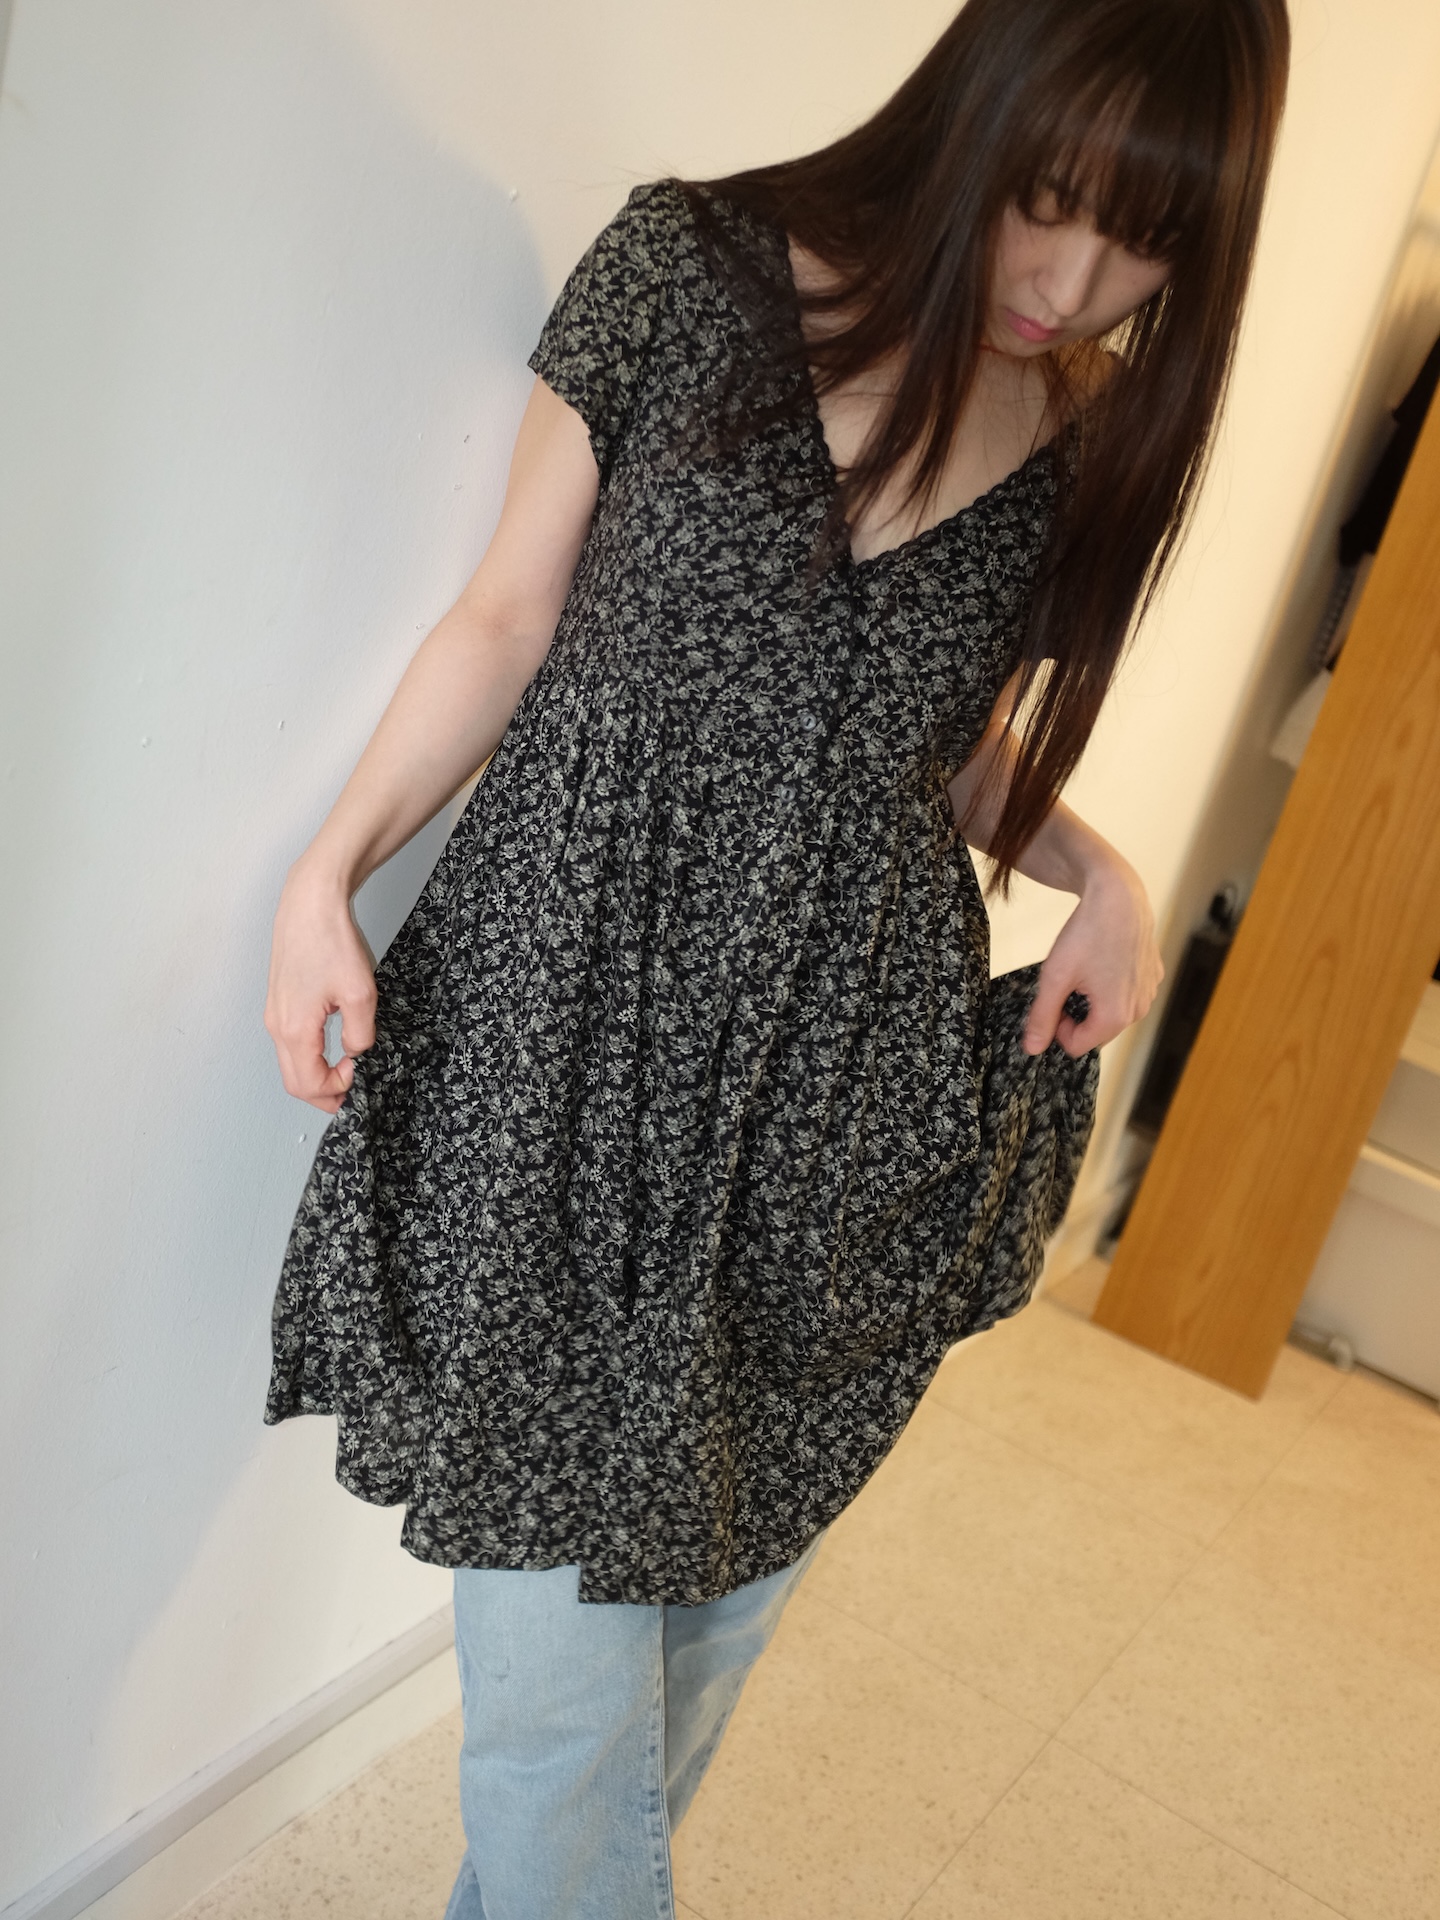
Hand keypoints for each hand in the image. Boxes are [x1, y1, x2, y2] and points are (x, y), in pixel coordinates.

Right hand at [264, 863, 376, 1112]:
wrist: (310, 903)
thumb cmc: (331, 942)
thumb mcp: (361, 993)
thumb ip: (360, 1034)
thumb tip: (355, 1052)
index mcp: (294, 1029)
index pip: (308, 1085)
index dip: (336, 1090)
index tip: (360, 1073)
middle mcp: (277, 1026)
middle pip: (293, 1081)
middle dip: (322, 1093)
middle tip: (351, 1089)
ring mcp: (274, 1013)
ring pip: (290, 1063)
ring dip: (315, 1074)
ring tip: (345, 1069)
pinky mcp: (279, 1002)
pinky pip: (289, 1043)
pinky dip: (308, 1055)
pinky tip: (331, 1045)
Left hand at [1023, 855, 1163, 1057]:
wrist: (1118, 896)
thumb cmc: (1086, 934)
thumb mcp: (1055, 977)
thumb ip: (1043, 1017)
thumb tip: (1033, 1049)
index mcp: (1115, 1017)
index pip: (1077, 1046)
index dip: (1058, 1025)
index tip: (1055, 997)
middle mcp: (1139, 1010)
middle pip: (1096, 1031)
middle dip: (1077, 1014)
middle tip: (1068, 981)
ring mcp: (1149, 992)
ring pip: (1111, 1013)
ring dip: (1093, 1000)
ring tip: (1086, 969)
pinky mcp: (1154, 975)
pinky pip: (1126, 994)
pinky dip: (1111, 985)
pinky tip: (1104, 960)